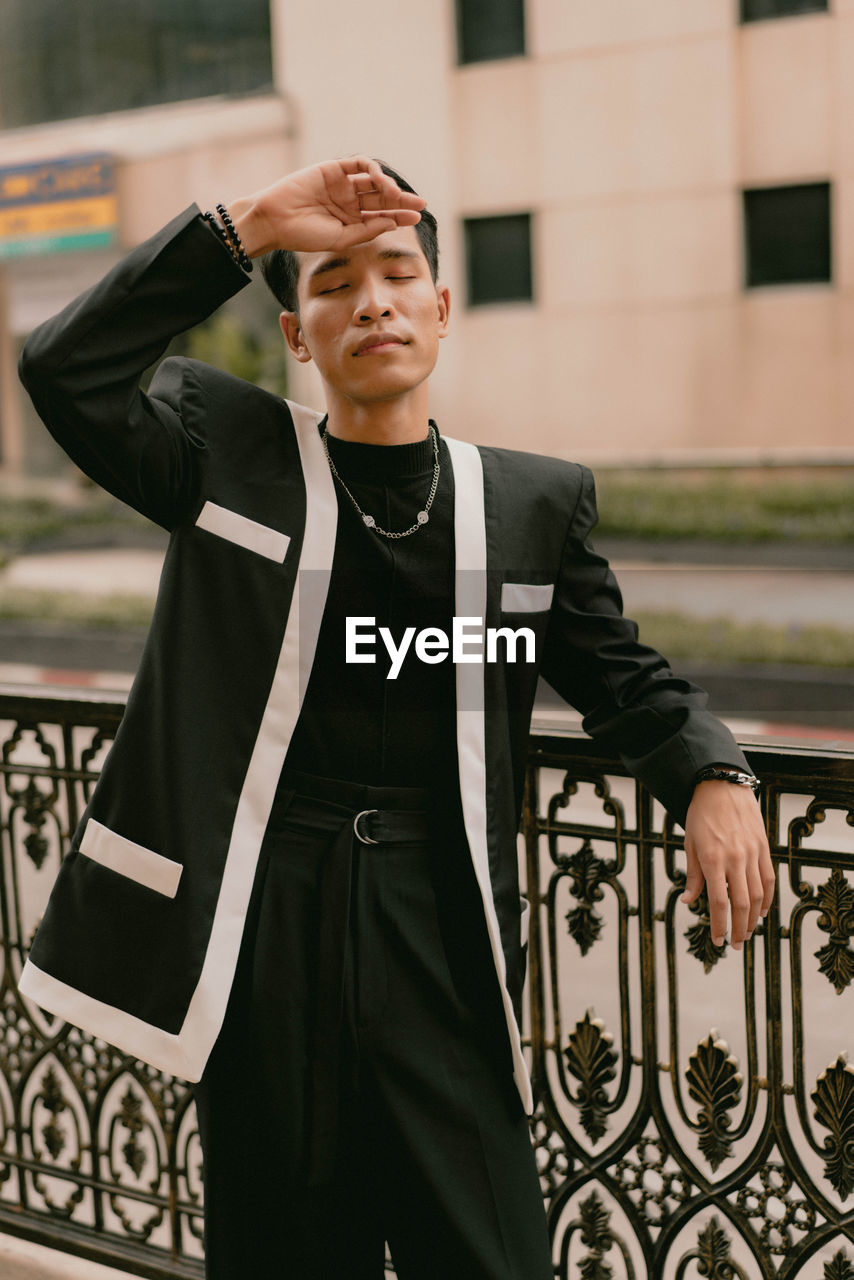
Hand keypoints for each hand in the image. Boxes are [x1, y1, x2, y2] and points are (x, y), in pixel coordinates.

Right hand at [225, 156, 425, 258]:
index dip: (400, 216)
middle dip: (401, 200)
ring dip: (389, 186)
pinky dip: (373, 170)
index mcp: (350, 221)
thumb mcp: (341, 238)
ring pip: (373, 181)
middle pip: (381, 198)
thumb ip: (367, 231)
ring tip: (398, 196)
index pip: (381, 216)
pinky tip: (381, 181)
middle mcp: (348, 202)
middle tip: (419, 204)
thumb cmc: (304, 235)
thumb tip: (393, 223)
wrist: (276, 220)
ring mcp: (341, 184)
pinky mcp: (333, 168)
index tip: (417, 217)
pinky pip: (358, 164)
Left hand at [680, 780, 774, 949]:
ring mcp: (752, 853)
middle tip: (733, 944)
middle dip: (738, 928)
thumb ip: (693, 875)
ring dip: (753, 918)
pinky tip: (762, 911)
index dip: (719, 925)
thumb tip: (689, 901)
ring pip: (758, 895)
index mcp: (713, 860)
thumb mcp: (690, 843)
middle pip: (741, 904)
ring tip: (746, 932)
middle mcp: (735, 859)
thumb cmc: (700, 815)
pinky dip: (767, 898)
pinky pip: (768, 878)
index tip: (717, 940)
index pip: (719, 902)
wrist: (722, 787)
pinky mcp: (763, 848)